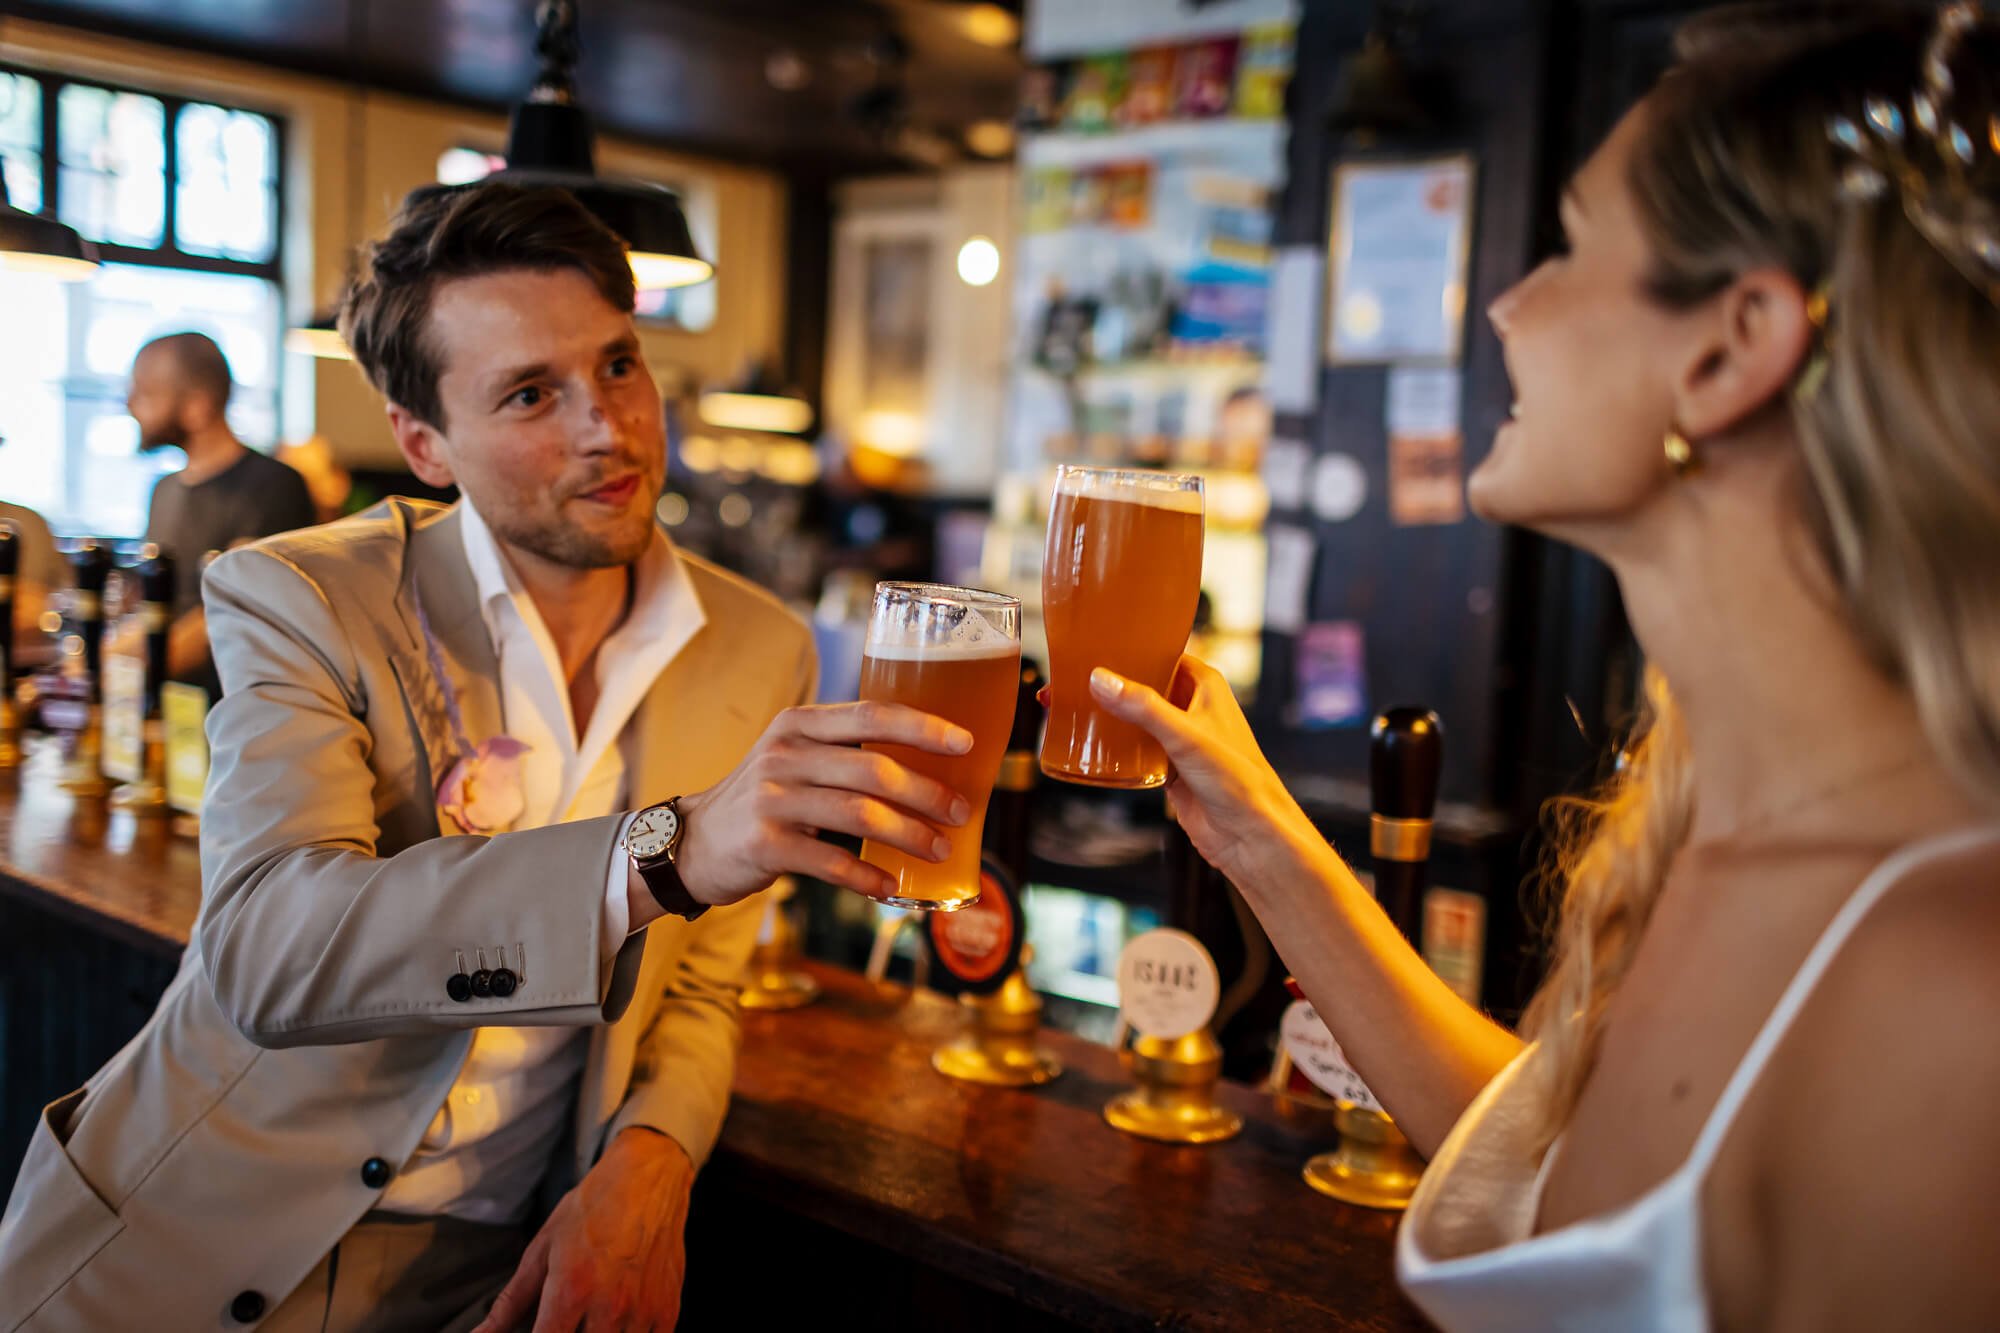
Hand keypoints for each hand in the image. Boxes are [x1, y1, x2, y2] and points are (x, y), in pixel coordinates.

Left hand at [474, 1128, 692, 1332]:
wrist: (648, 1178)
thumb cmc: (592, 1210)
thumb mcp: (543, 1249)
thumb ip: (510, 1303)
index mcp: (570, 1292)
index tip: (539, 1330)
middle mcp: (609, 1309)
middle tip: (564, 1318)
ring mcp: (643, 1313)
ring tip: (589, 1318)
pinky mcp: (668, 1312)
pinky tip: (617, 1323)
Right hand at [669, 701, 974, 909]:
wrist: (691, 843)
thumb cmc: (764, 800)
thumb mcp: (794, 758)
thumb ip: (845, 754)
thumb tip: (928, 767)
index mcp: (800, 725)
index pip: (872, 715)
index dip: (923, 727)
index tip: (964, 743)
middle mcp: (785, 754)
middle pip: (874, 768)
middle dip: (927, 792)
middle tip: (960, 812)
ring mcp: (772, 799)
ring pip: (859, 813)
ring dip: (908, 835)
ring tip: (938, 850)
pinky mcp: (764, 844)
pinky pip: (830, 861)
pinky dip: (866, 876)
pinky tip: (890, 886)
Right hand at [1086, 657, 1319, 883]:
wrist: (1248, 835)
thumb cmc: (1238, 780)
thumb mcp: (1186, 736)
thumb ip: (1144, 707)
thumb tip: (1101, 680)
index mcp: (1203, 683)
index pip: (1158, 652)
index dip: (1124, 648)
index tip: (1089, 646)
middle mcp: (1190, 705)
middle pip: (1139, 683)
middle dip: (1104, 683)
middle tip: (1064, 680)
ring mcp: (1178, 736)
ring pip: (1133, 716)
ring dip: (1103, 713)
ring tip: (1064, 706)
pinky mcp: (1168, 765)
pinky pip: (1133, 747)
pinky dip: (1111, 744)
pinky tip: (1086, 744)